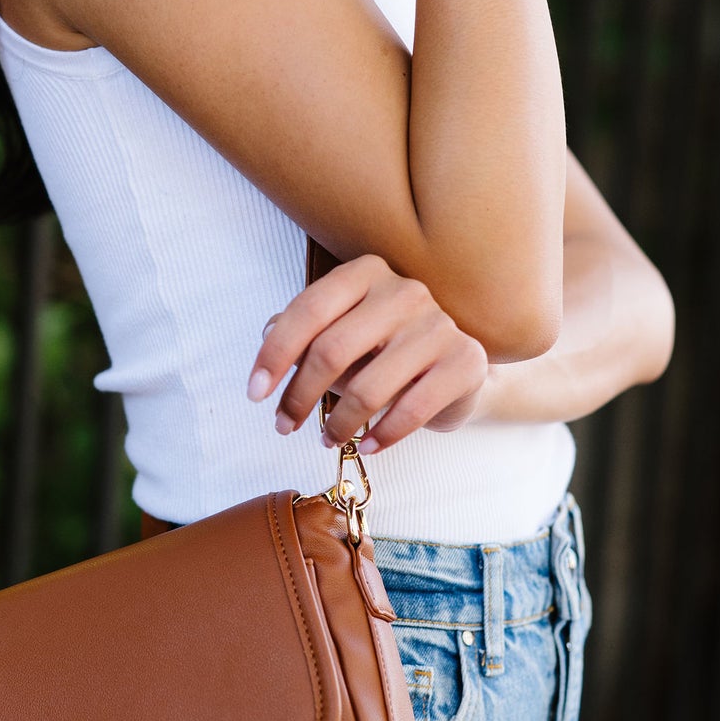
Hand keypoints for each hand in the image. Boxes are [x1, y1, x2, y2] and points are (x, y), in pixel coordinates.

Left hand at [245, 252, 487, 453]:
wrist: (456, 370)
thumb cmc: (385, 351)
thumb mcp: (342, 335)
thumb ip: (305, 332)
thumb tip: (267, 333)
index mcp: (366, 274)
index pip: (309, 310)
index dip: (275, 354)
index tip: (255, 394)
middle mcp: (404, 291)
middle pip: (333, 349)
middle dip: (299, 396)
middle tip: (284, 426)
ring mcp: (438, 325)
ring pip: (370, 386)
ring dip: (339, 423)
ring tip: (328, 439)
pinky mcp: (464, 361)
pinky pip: (412, 408)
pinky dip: (382, 435)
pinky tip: (367, 446)